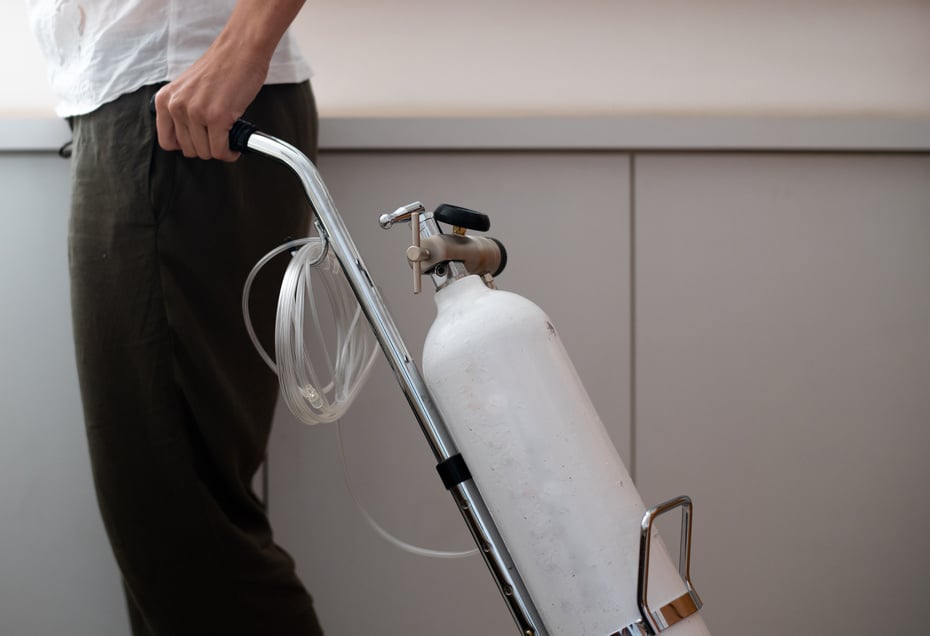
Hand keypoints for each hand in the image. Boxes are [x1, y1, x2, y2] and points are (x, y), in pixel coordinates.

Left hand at [152, 0, 305, 161]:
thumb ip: (182, 110)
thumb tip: (190, 136)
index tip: (199, 142)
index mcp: (165, 99)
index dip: (186, 146)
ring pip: (206, 152)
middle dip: (207, 148)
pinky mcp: (217, 118)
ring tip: (228, 140)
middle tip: (218, 139)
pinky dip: (230, 152)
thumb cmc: (221, 67)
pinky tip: (235, 145)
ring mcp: (196, 113)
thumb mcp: (188, 88)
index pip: (167, 141)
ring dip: (220, 150)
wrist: (240, 51)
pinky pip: (221, 150)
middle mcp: (176, 106)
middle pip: (189, 150)